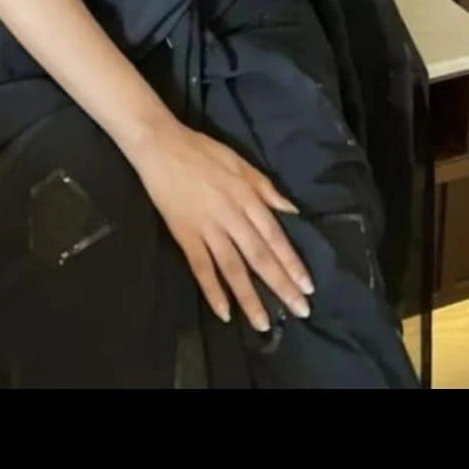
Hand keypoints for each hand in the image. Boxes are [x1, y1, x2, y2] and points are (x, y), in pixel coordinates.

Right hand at [132, 117, 313, 329]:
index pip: (275, 237)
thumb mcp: (241, 162)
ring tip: (263, 323)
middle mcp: (231, 216)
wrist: (161, 145)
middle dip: (281, 286)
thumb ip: (266, 188)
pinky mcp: (184, 234)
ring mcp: (207, 227)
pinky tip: (223, 312)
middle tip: (299, 311)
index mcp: (248, 197)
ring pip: (233, 268)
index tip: (307, 287)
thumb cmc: (203, 151)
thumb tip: (291, 210)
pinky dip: (212, 290)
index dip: (292, 263)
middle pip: (260, 257)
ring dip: (249, 297)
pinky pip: (201, 267)